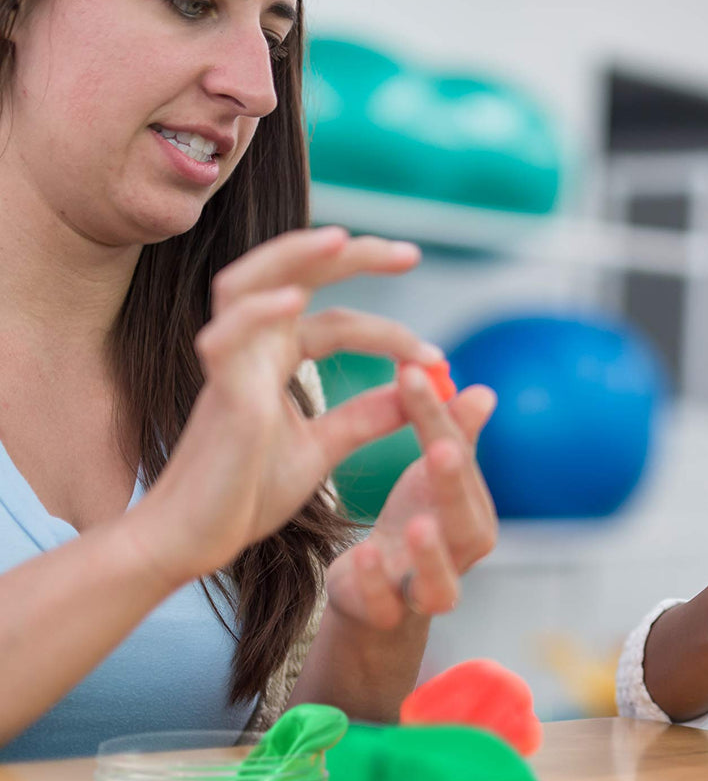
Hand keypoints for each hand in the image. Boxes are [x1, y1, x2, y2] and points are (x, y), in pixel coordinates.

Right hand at [134, 227, 435, 581]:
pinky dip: (259, 313)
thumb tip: (418, 391)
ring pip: (247, 284)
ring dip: (293, 256)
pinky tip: (294, 300)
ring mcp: (228, 366)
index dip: (390, 333)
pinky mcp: (217, 394)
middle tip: (410, 252)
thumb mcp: (323, 448)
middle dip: (350, 256)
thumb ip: (366, 417)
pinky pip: (226, 338)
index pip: (336, 321)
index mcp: (275, 360)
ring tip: (342, 240)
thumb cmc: (246, 493)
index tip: (438, 358)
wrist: (196, 540)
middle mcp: (250, 350)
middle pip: (293, 275)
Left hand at [324, 365, 498, 627]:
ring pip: (441, 581)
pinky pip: (387, 606)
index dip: (439, 418)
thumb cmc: (413, 525)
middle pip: (467, 522)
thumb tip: (483, 391)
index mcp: (474, 513)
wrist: (379, 595)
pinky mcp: (388, 614)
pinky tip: (362, 553)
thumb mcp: (430, 478)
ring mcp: (428, 590)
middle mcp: (461, 553)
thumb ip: (452, 436)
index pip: (459, 459)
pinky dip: (377, 583)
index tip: (413, 374)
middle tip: (440, 447)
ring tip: (417, 524)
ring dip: (430, 553)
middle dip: (454, 485)